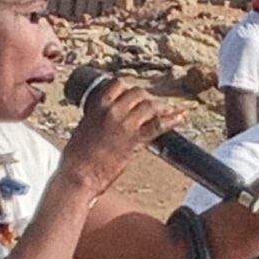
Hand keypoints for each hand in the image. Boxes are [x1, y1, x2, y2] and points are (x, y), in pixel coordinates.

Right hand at [57, 76, 179, 196]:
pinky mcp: (135, 140)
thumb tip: (105, 119)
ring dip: (160, 109)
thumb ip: (97, 118)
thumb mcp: (84, 127)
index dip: (129, 88)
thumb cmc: (77, 156)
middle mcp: (112, 110)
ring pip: (150, 105)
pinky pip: (158, 126)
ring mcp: (125, 124)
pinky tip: (181, 118)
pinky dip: (172, 121)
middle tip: (152, 108)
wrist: (78, 174)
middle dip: (147, 99)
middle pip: (138, 93)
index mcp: (98, 105)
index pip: (118, 83)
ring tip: (166, 113)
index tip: (134, 95)